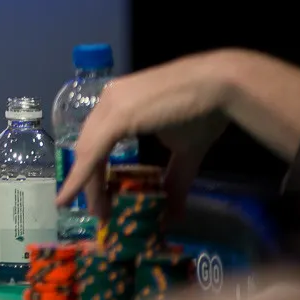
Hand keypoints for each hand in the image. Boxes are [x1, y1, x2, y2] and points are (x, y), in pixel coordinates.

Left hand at [55, 52, 230, 219]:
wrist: (221, 85)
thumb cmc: (205, 112)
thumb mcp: (185, 151)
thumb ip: (174, 180)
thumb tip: (174, 215)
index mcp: (119, 103)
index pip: (97, 140)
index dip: (93, 170)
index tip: (96, 199)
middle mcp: (109, 100)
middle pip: (88, 147)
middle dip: (90, 181)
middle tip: (98, 212)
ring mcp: (111, 105)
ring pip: (88, 150)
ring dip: (88, 184)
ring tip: (97, 213)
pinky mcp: (119, 114)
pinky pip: (94, 150)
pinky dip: (84, 175)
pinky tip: (78, 193)